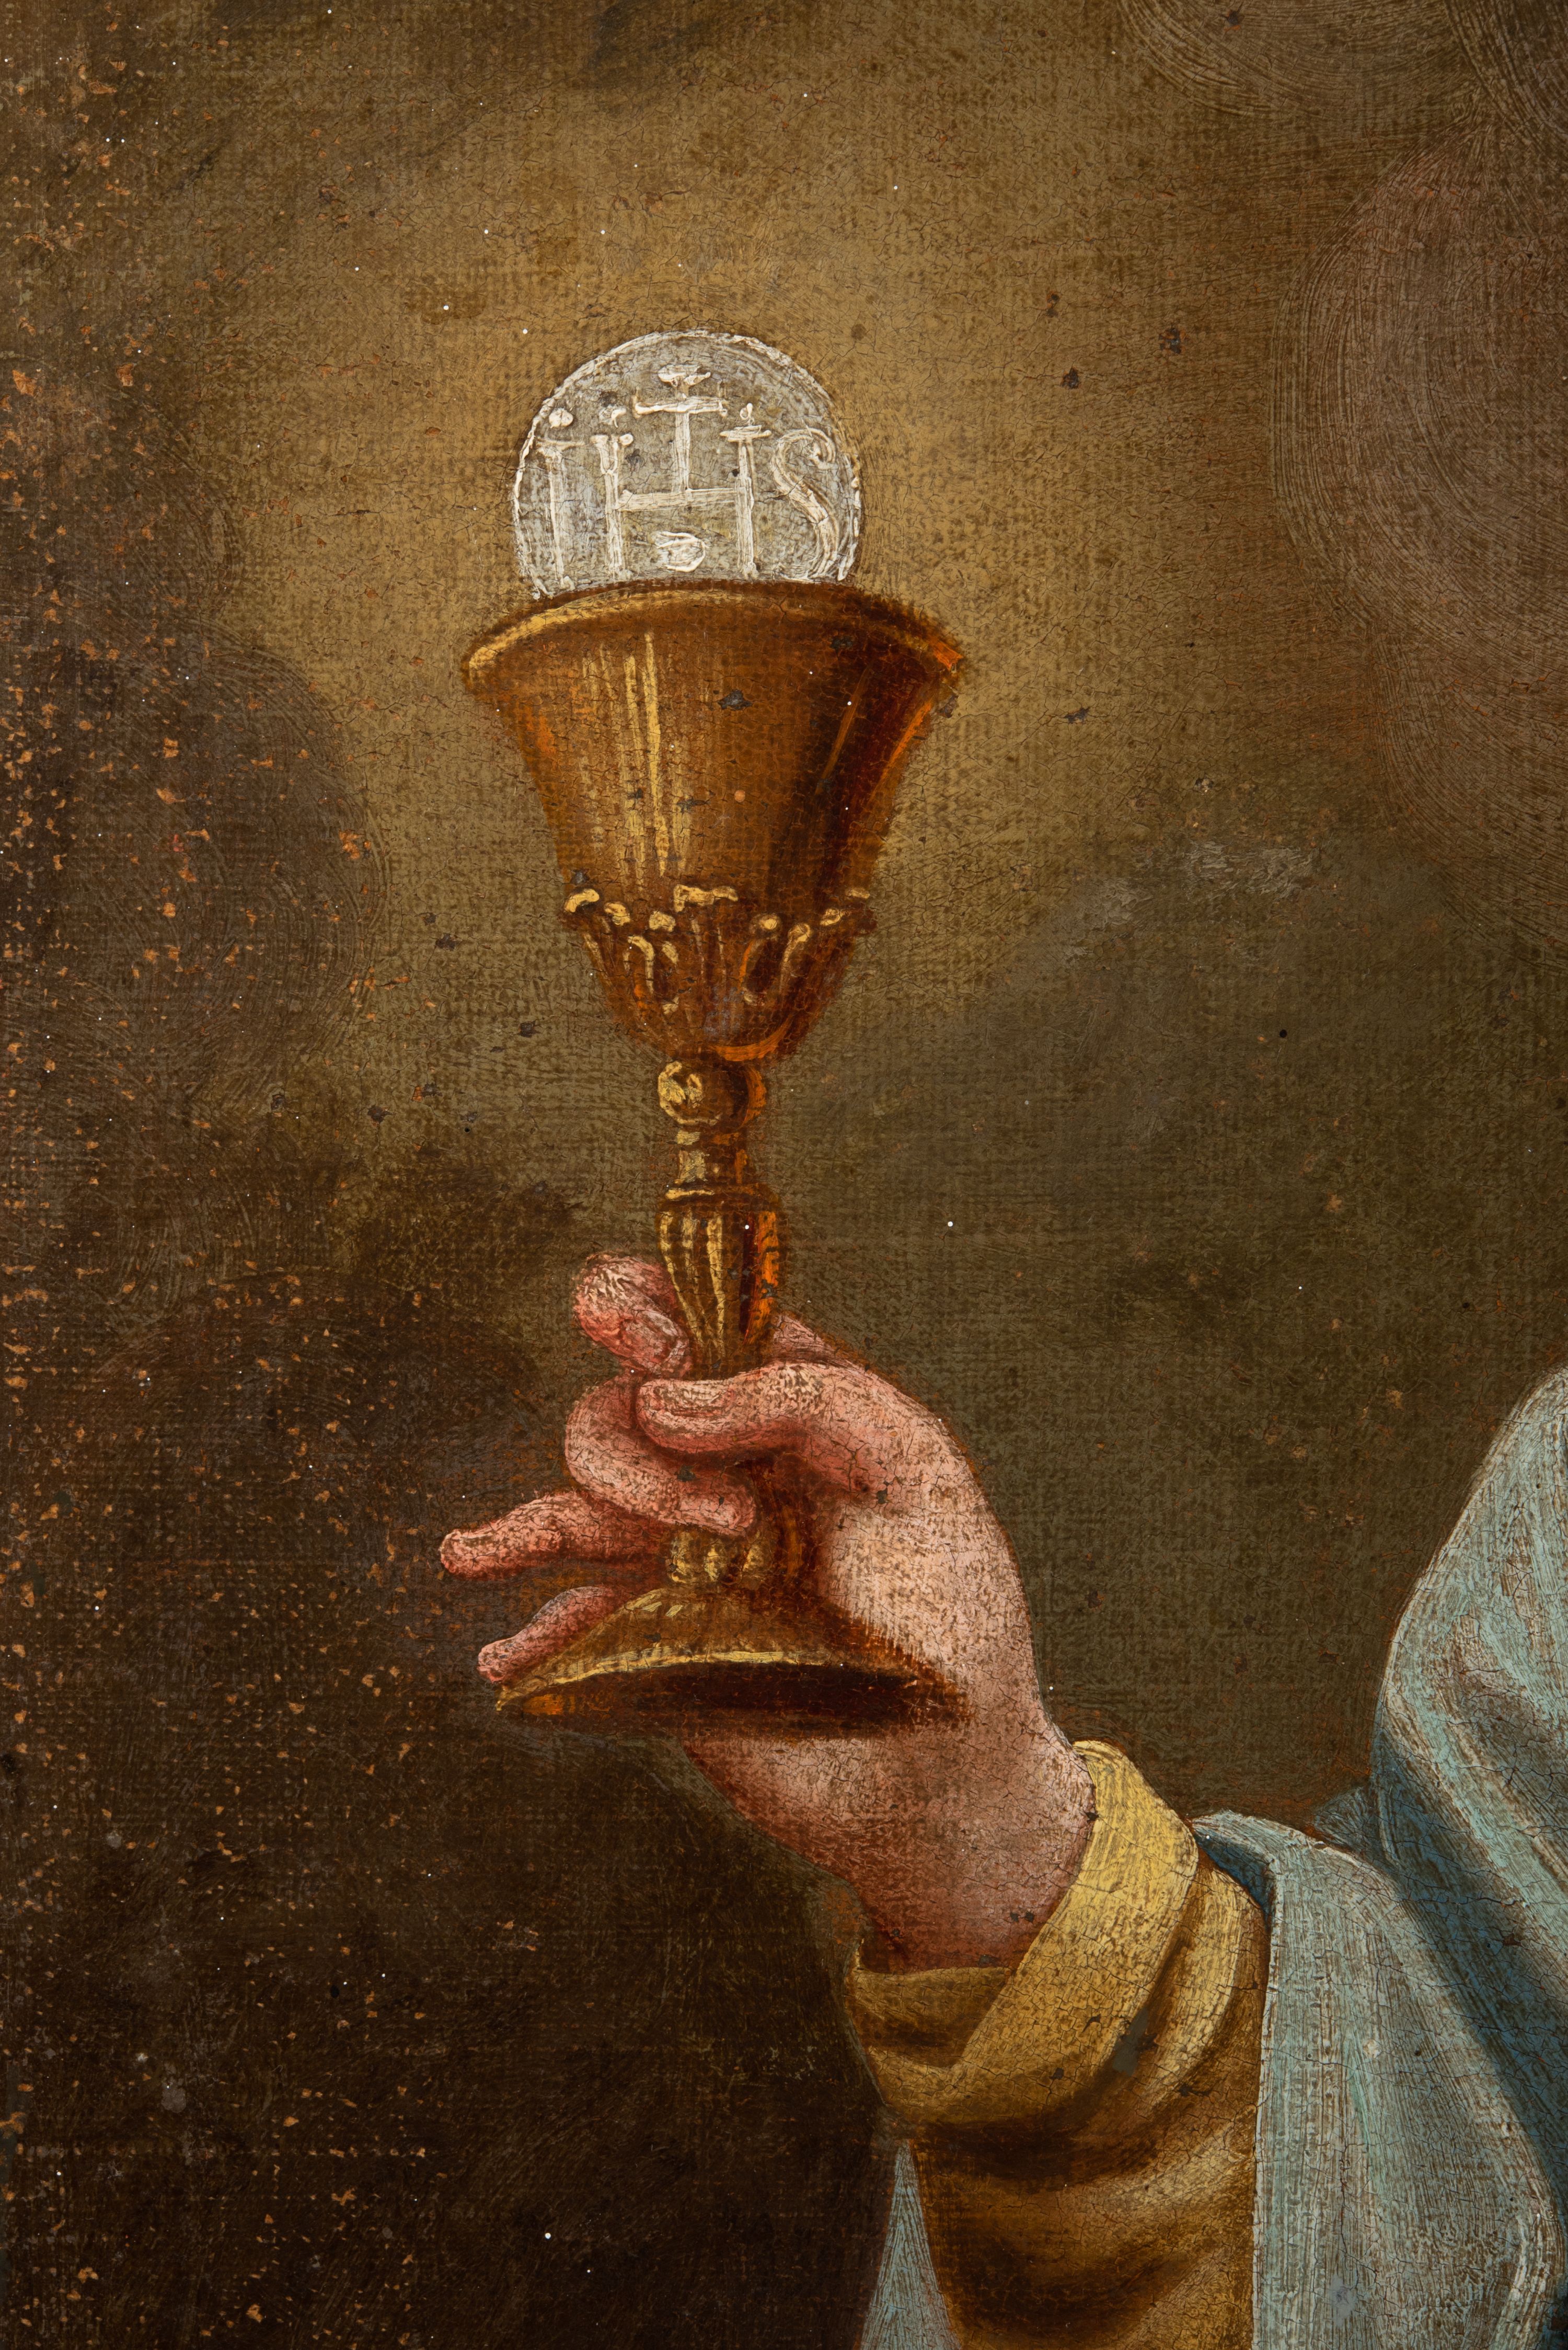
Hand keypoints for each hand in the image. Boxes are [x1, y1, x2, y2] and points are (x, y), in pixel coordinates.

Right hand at [442, 1256, 1092, 1969]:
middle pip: (618, 1413)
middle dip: (634, 1452)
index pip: (695, 1328)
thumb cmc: (952, 1613)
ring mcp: (682, 1559)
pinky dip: (528, 1629)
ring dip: (546, 1518)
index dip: (642, 1306)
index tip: (624, 1323)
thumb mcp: (916, 1474)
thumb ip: (808, 1399)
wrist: (942, 1778)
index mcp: (791, 1416)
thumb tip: (661, 1397)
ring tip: (625, 1563)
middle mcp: (726, 1474)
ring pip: (577, 1503)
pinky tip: (503, 1652)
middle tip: (728, 1520)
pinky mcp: (656, 1643)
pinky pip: (568, 1621)